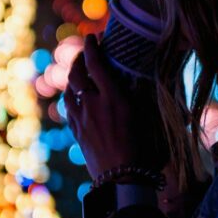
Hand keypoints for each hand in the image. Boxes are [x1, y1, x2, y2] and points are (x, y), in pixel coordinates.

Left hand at [63, 33, 167, 180]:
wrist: (122, 179)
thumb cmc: (144, 151)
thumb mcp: (148, 118)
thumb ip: (141, 96)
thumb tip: (142, 80)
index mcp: (114, 98)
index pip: (96, 64)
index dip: (92, 47)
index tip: (93, 37)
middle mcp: (94, 105)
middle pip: (77, 73)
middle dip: (79, 58)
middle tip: (85, 52)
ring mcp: (82, 119)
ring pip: (69, 89)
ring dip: (72, 77)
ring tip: (79, 72)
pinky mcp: (77, 132)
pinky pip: (69, 107)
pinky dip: (71, 95)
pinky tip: (76, 96)